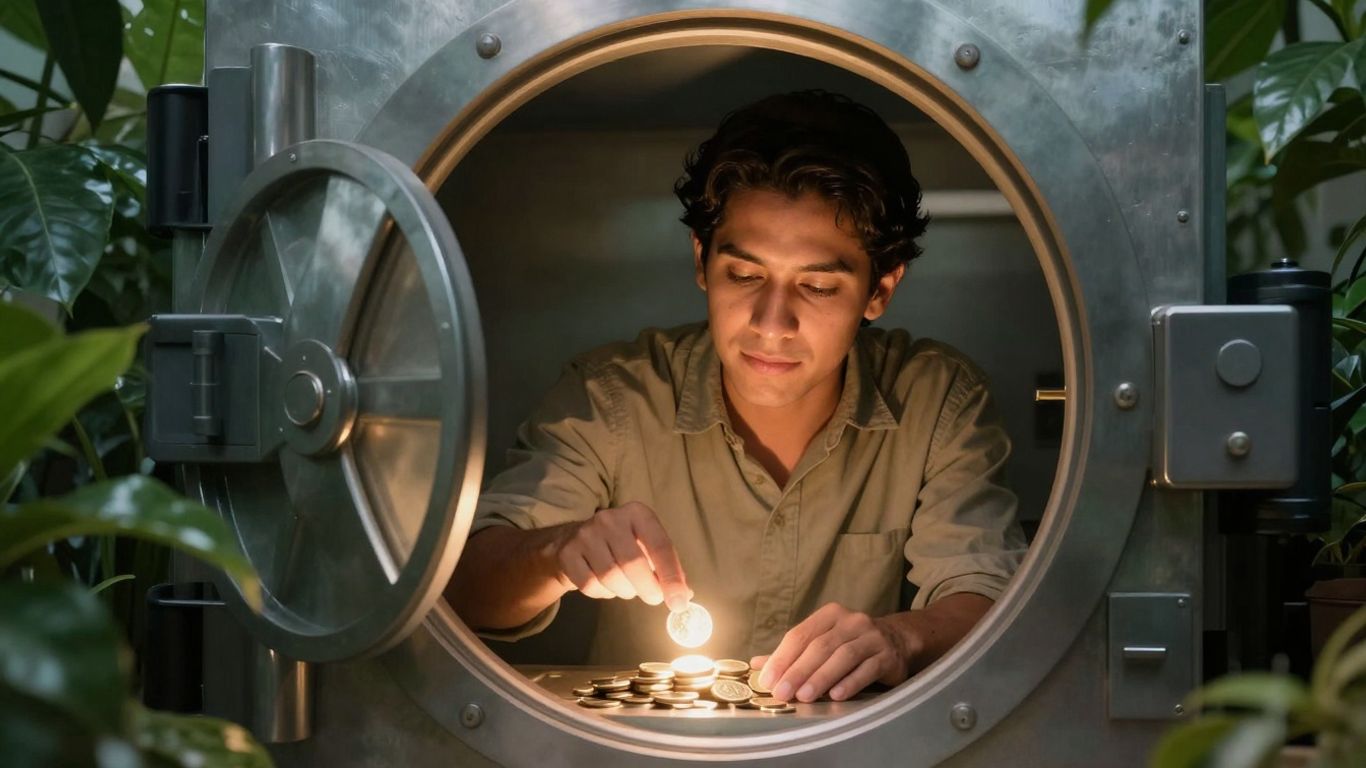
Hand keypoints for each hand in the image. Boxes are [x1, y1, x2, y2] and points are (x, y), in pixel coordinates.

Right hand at [552, 501, 692, 610]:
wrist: (570, 542)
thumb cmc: (619, 546)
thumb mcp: (646, 548)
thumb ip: (666, 569)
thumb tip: (685, 595)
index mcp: (637, 513)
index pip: (660, 545)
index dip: (671, 576)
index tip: (679, 602)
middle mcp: (610, 518)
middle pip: (634, 563)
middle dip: (648, 589)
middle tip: (653, 598)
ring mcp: (585, 534)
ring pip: (611, 577)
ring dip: (624, 591)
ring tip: (626, 586)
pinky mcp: (567, 553)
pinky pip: (590, 585)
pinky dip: (603, 593)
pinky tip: (605, 584)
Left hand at [749, 602, 911, 702]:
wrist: (896, 641)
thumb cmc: (849, 644)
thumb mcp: (821, 642)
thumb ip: (791, 654)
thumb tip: (756, 665)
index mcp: (829, 615)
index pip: (800, 634)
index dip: (782, 658)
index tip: (768, 680)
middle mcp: (851, 621)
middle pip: (820, 646)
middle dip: (798, 671)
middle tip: (782, 693)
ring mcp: (872, 637)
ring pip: (843, 656)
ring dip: (821, 677)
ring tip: (804, 696)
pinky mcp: (888, 656)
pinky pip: (868, 669)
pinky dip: (851, 682)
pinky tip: (837, 695)